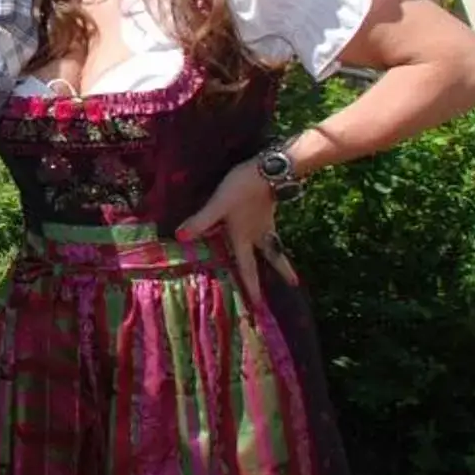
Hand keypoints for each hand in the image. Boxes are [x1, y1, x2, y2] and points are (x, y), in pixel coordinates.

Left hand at [175, 166, 296, 299]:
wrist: (268, 170)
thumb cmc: (242, 190)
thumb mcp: (218, 205)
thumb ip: (201, 221)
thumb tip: (180, 238)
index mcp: (245, 238)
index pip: (248, 267)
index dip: (251, 286)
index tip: (258, 304)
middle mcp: (258, 234)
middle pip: (272, 257)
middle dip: (281, 270)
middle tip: (294, 284)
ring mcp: (266, 221)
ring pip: (274, 243)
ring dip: (279, 254)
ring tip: (284, 262)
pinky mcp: (268, 209)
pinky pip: (270, 228)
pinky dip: (271, 235)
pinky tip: (266, 229)